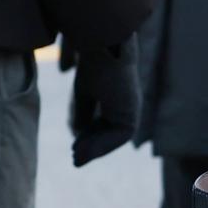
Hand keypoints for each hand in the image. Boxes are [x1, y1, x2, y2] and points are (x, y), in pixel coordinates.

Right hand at [60, 37, 139, 166]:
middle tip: (75, 159)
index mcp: (117, 94)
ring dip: (96, 149)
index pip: (104, 121)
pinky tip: (83, 150)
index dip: (89, 135)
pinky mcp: (132, 113)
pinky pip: (119, 137)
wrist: (105, 47)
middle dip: (92, 146)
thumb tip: (77, 132)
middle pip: (109, 132)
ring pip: (115, 137)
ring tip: (76, 158)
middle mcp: (127, 103)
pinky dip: (102, 145)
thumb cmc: (93, 63)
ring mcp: (131, 108)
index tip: (74, 146)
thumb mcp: (84, 92)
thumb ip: (84, 112)